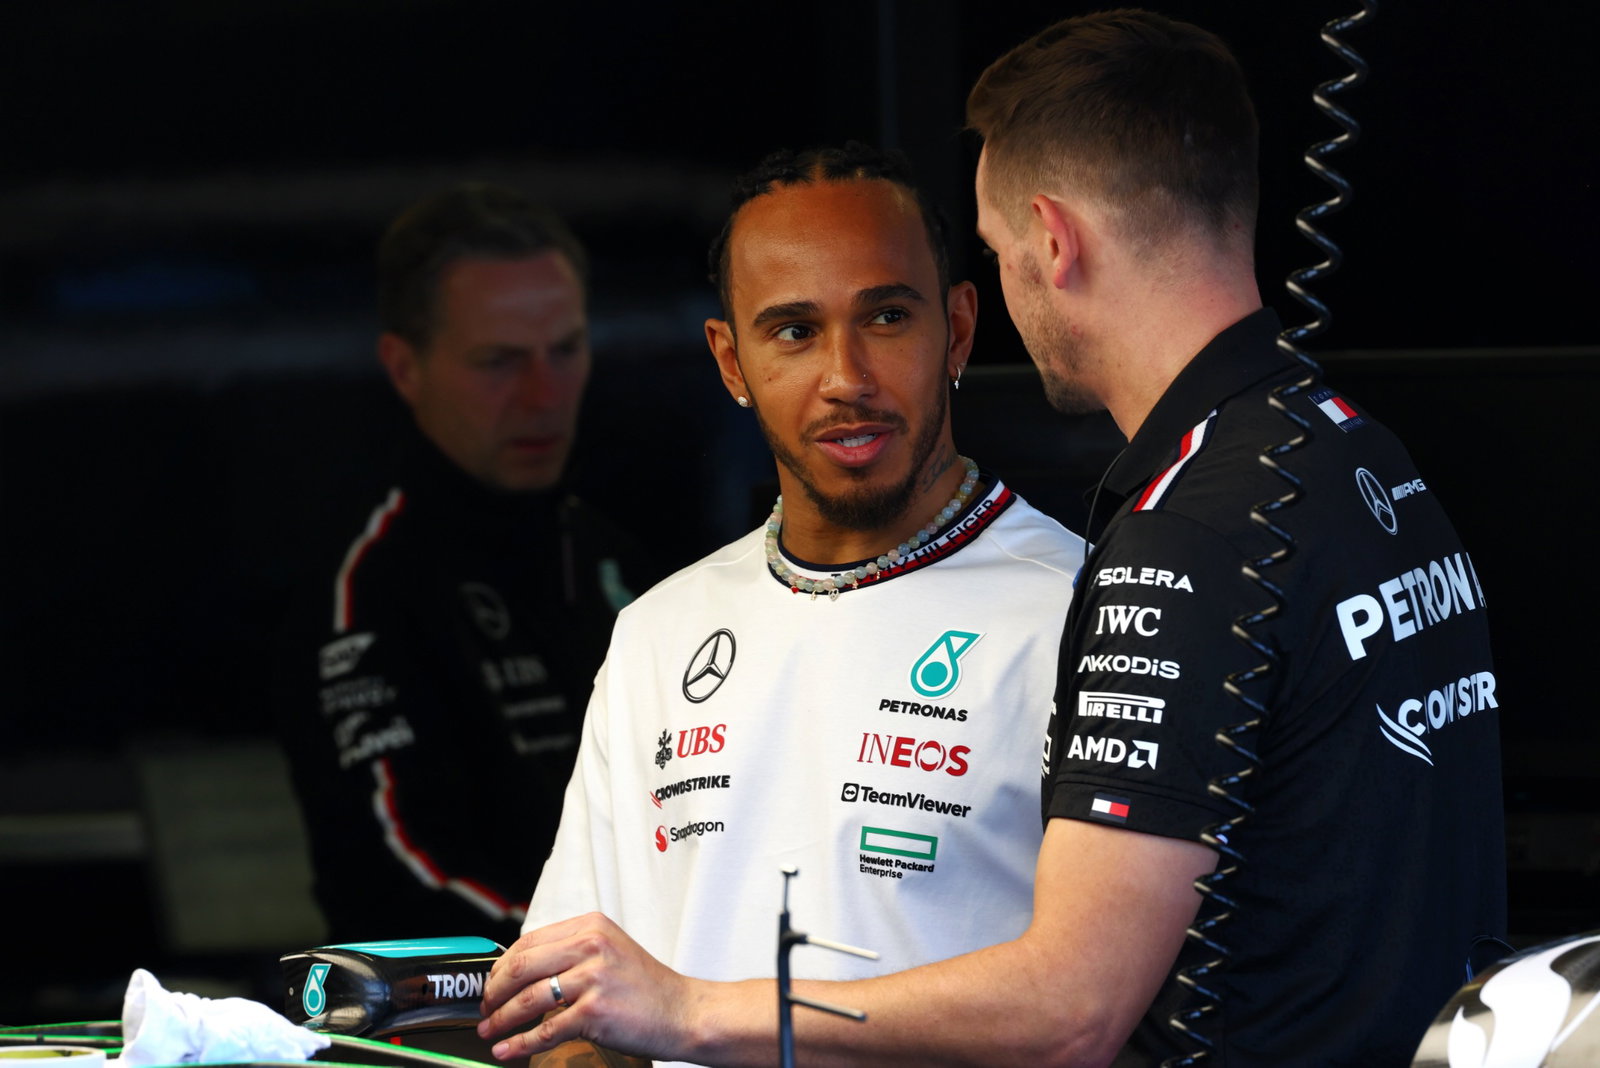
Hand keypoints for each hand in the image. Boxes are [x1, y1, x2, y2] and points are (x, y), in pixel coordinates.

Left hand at [477, 912, 697, 1061]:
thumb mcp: (611, 951)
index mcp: (591, 926)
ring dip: (501, 1019)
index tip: (492, 983)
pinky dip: (520, 1043)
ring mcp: (593, 979)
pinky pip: (545, 1030)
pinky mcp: (595, 1013)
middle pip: (521, 966)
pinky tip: (508, 1049)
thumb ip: (573, 951)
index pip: (529, 941)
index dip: (502, 966)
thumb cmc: (647, 988)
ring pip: (528, 999)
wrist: (684, 1012)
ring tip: (490, 1031)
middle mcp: (591, 946)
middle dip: (493, 991)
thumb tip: (523, 968)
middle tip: (485, 1008)